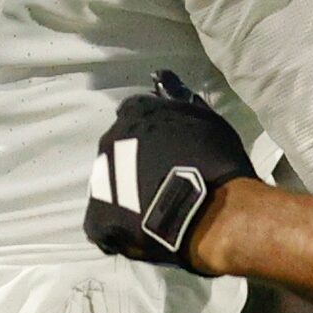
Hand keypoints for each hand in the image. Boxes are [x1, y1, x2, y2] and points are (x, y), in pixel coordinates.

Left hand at [85, 72, 254, 271]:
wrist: (211, 212)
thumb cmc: (215, 162)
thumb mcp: (205, 121)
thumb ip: (179, 104)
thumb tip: (164, 81)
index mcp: (135, 113)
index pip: (135, 115)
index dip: (151, 134)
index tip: (167, 150)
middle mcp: (110, 140)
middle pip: (118, 150)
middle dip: (135, 163)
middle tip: (163, 182)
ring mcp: (100, 180)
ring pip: (108, 184)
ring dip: (126, 194)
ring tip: (154, 211)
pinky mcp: (96, 218)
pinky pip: (103, 220)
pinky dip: (119, 225)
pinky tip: (142, 231)